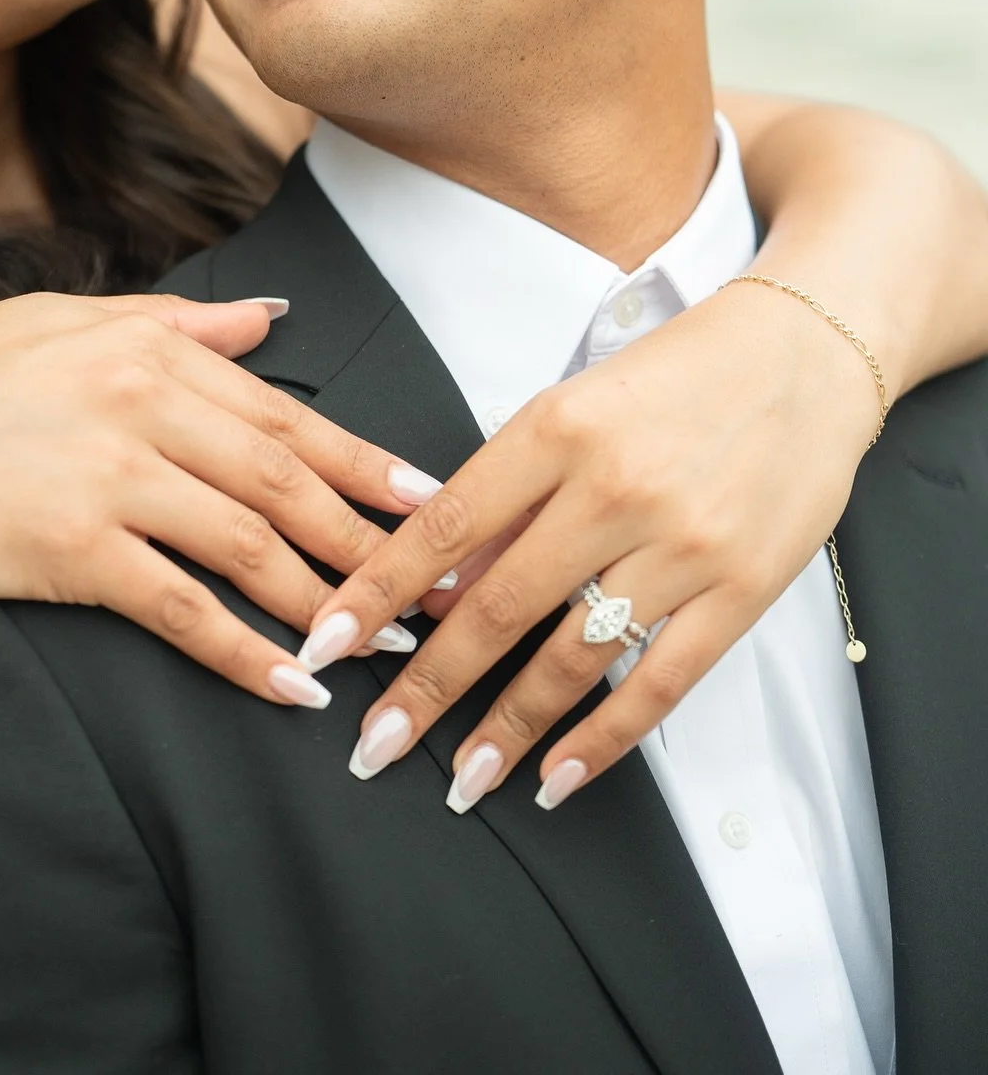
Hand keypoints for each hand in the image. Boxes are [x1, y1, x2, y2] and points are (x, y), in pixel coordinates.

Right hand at [0, 292, 438, 708]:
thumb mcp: (60, 322)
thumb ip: (174, 320)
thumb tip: (268, 312)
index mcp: (147, 348)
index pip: (284, 412)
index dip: (365, 462)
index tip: (430, 502)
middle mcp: (139, 405)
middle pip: (286, 479)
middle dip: (371, 538)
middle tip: (434, 584)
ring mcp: (109, 479)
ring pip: (250, 542)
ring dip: (328, 599)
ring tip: (387, 643)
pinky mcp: (73, 551)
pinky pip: (181, 607)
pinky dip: (246, 650)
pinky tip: (295, 686)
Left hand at [295, 278, 881, 805]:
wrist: (807, 354)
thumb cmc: (678, 374)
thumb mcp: (574, 405)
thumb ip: (509, 491)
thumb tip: (436, 579)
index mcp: (558, 428)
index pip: (445, 527)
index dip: (377, 592)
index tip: (326, 643)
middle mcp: (614, 488)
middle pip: (497, 607)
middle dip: (425, 684)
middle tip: (376, 742)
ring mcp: (682, 545)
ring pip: (571, 657)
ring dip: (506, 728)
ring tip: (460, 778)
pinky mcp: (741, 589)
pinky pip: (659, 682)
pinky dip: (603, 738)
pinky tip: (557, 777)